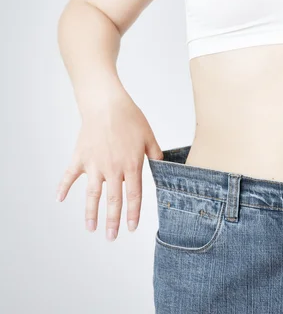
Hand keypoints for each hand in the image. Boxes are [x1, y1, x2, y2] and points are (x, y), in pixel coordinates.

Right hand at [56, 92, 162, 240]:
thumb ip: (156, 154)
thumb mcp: (149, 136)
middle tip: (111, 238)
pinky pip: (69, 175)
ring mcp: (94, 165)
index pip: (134, 196)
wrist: (106, 104)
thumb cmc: (130, 117)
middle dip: (112, 221)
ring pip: (92, 194)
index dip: (133, 214)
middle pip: (113, 201)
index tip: (131, 228)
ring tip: (91, 228)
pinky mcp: (80, 157)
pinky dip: (63, 187)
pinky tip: (60, 200)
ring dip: (91, 213)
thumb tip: (162, 165)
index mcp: (132, 165)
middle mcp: (112, 169)